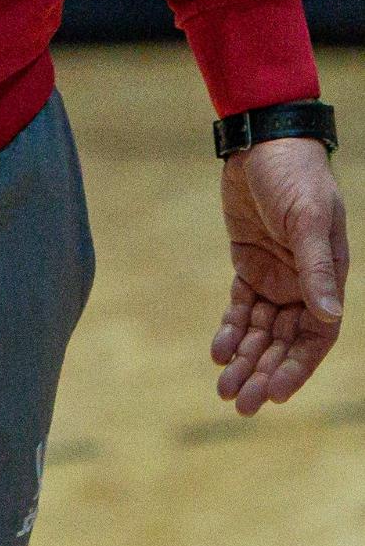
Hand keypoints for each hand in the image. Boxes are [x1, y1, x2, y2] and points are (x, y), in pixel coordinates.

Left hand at [212, 136, 348, 414]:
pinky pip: (241, 307)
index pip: (316, 337)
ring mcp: (276, 276)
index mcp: (327, 278)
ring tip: (224, 388)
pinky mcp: (249, 264)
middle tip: (241, 403)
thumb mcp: (308, 217)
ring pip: (262, 331)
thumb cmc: (295, 176)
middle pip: (285, 342)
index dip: (297, 368)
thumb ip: (316, 266)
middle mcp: (303, 284)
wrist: (262, 142)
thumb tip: (329, 314)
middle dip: (265, 373)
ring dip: (245, 360)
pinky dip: (230, 330)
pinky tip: (217, 351)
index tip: (276, 393)